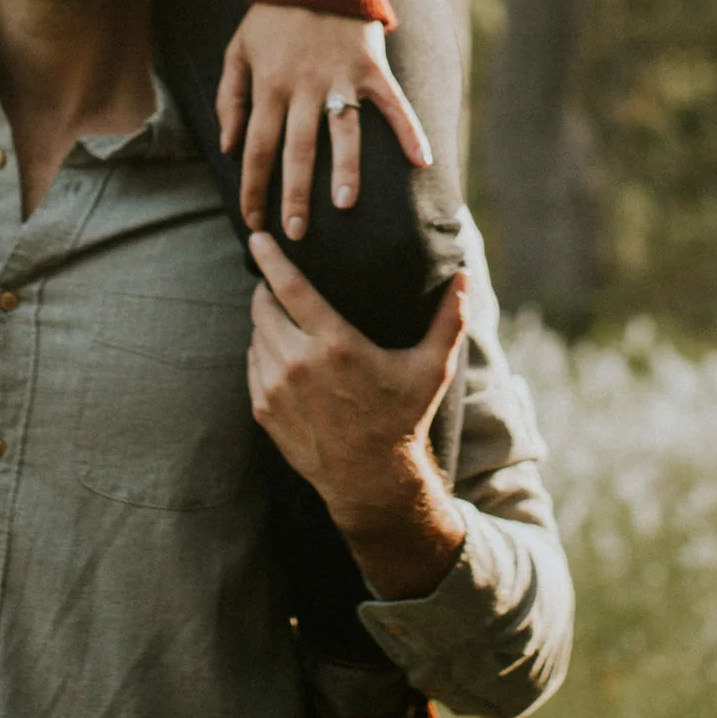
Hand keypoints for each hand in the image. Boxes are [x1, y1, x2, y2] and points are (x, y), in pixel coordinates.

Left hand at [216, 3, 429, 241]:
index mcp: (269, 85)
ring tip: (344, 205)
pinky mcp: (372, 69)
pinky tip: (421, 162)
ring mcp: (340, 78)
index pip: (257, 148)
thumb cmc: (273, 16)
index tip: (253, 221)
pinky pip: (394, 104)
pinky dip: (409, 131)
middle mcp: (304, 86)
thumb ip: (229, 99)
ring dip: (345, 169)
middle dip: (294, 195)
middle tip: (296, 233)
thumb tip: (229, 148)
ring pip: (343, 132)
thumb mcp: (236, 51)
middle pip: (298, 149)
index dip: (253, 188)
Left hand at [245, 234, 466, 600]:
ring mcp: (276, 389)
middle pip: (263, 308)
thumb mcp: (431, 369)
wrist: (371, 480)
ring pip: (256, 335)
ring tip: (286, 320)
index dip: (270, 259)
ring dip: (266, 323)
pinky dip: (263, 353)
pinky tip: (283, 354)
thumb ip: (448, 320)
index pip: (290, 288)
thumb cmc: (403, 418)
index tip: (256, 237)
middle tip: (280, 285)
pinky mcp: (263, 410)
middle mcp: (298, 364)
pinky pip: (253, 365)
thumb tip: (463, 275)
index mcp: (336, 345)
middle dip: (267, 290)